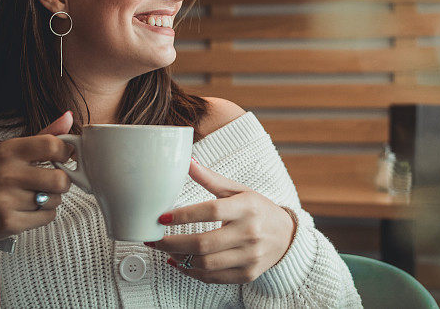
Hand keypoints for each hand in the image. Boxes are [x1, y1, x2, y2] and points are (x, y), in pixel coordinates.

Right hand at [0, 111, 74, 256]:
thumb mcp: (11, 153)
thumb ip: (44, 135)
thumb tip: (69, 116)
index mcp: (8, 150)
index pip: (52, 145)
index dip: (65, 153)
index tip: (62, 158)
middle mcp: (5, 172)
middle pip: (60, 179)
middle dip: (61, 183)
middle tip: (48, 184)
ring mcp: (5, 198)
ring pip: (55, 200)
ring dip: (50, 201)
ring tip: (31, 198)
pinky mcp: (8, 221)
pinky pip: (48, 217)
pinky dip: (43, 216)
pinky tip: (25, 212)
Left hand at [145, 159, 296, 283]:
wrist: (286, 236)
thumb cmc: (258, 210)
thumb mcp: (239, 190)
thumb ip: (211, 179)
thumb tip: (187, 162)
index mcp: (247, 207)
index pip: (211, 211)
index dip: (183, 215)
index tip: (161, 218)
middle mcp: (250, 233)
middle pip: (204, 243)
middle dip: (172, 243)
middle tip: (153, 240)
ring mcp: (249, 257)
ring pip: (205, 264)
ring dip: (178, 258)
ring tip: (164, 250)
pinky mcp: (247, 274)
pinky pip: (213, 278)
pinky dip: (191, 272)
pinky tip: (180, 262)